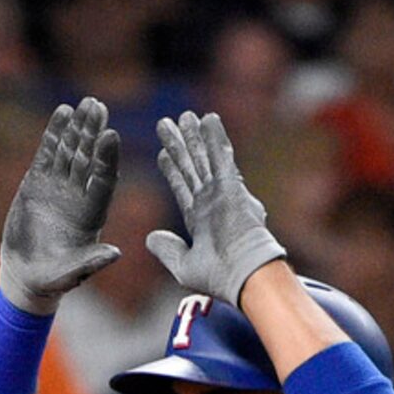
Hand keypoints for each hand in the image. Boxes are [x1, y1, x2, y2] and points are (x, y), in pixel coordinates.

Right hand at [0, 98, 120, 315]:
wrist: (26, 274)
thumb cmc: (51, 279)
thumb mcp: (70, 274)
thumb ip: (91, 263)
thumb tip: (116, 254)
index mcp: (92, 214)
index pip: (103, 180)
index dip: (107, 159)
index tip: (111, 136)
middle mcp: (78, 195)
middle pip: (89, 158)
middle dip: (93, 133)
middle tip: (99, 107)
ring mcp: (59, 186)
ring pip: (71, 150)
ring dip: (78, 127)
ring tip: (85, 104)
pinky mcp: (38, 182)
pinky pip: (48, 153)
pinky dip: (54, 133)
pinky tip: (62, 112)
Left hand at [146, 111, 285, 309]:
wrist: (243, 275)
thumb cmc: (219, 277)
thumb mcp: (184, 266)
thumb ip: (167, 250)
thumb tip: (150, 237)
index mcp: (201, 219)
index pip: (183, 188)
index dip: (172, 170)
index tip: (163, 154)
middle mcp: (211, 201)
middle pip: (191, 167)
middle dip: (180, 146)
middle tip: (167, 124)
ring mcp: (222, 192)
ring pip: (203, 157)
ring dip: (194, 136)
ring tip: (183, 116)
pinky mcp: (232, 185)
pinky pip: (222, 156)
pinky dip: (215, 137)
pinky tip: (208, 117)